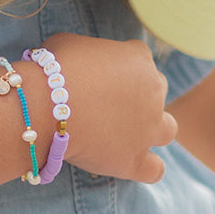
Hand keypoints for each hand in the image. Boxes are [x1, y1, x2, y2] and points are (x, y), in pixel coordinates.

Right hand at [29, 33, 177, 184]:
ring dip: (153, 131)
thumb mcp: (69, 44)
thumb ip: (86, 51)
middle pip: (155, 92)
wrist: (47, 105)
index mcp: (138, 57)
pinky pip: (154, 169)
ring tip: (126, 134)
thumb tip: (77, 60)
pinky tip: (132, 164)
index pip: (138, 59)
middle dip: (137, 97)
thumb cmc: (53, 71)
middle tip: (107, 105)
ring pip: (167, 129)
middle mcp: (153, 90)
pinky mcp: (136, 159)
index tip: (99, 78)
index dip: (119, 70)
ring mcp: (149, 127)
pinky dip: (148, 168)